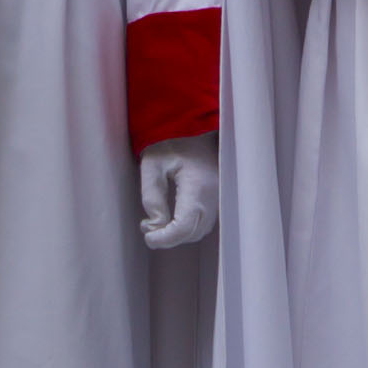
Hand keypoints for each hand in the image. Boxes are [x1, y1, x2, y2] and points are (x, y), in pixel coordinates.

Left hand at [139, 133, 217, 249]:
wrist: (198, 127)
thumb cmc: (174, 142)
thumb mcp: (153, 163)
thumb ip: (151, 195)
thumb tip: (155, 225)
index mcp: (198, 187)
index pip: (184, 227)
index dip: (164, 239)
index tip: (148, 236)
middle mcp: (214, 197)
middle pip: (191, 233)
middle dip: (168, 237)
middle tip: (148, 227)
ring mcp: (219, 199)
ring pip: (199, 231)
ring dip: (178, 233)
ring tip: (157, 221)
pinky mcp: (219, 199)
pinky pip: (204, 223)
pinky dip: (188, 227)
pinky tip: (172, 217)